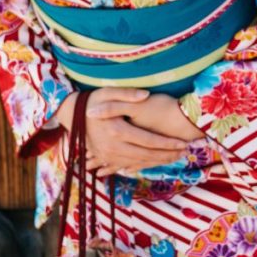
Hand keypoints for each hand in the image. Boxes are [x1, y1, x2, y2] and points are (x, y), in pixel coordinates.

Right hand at [55, 88, 192, 178]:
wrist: (73, 113)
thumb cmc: (93, 99)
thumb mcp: (108, 91)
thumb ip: (127, 93)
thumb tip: (145, 95)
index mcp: (117, 130)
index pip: (148, 140)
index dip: (167, 143)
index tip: (182, 143)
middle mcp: (113, 146)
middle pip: (146, 154)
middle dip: (166, 155)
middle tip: (184, 153)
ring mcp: (108, 154)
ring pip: (138, 162)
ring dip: (157, 162)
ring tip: (174, 158)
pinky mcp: (105, 157)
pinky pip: (127, 165)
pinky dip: (142, 166)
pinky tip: (154, 164)